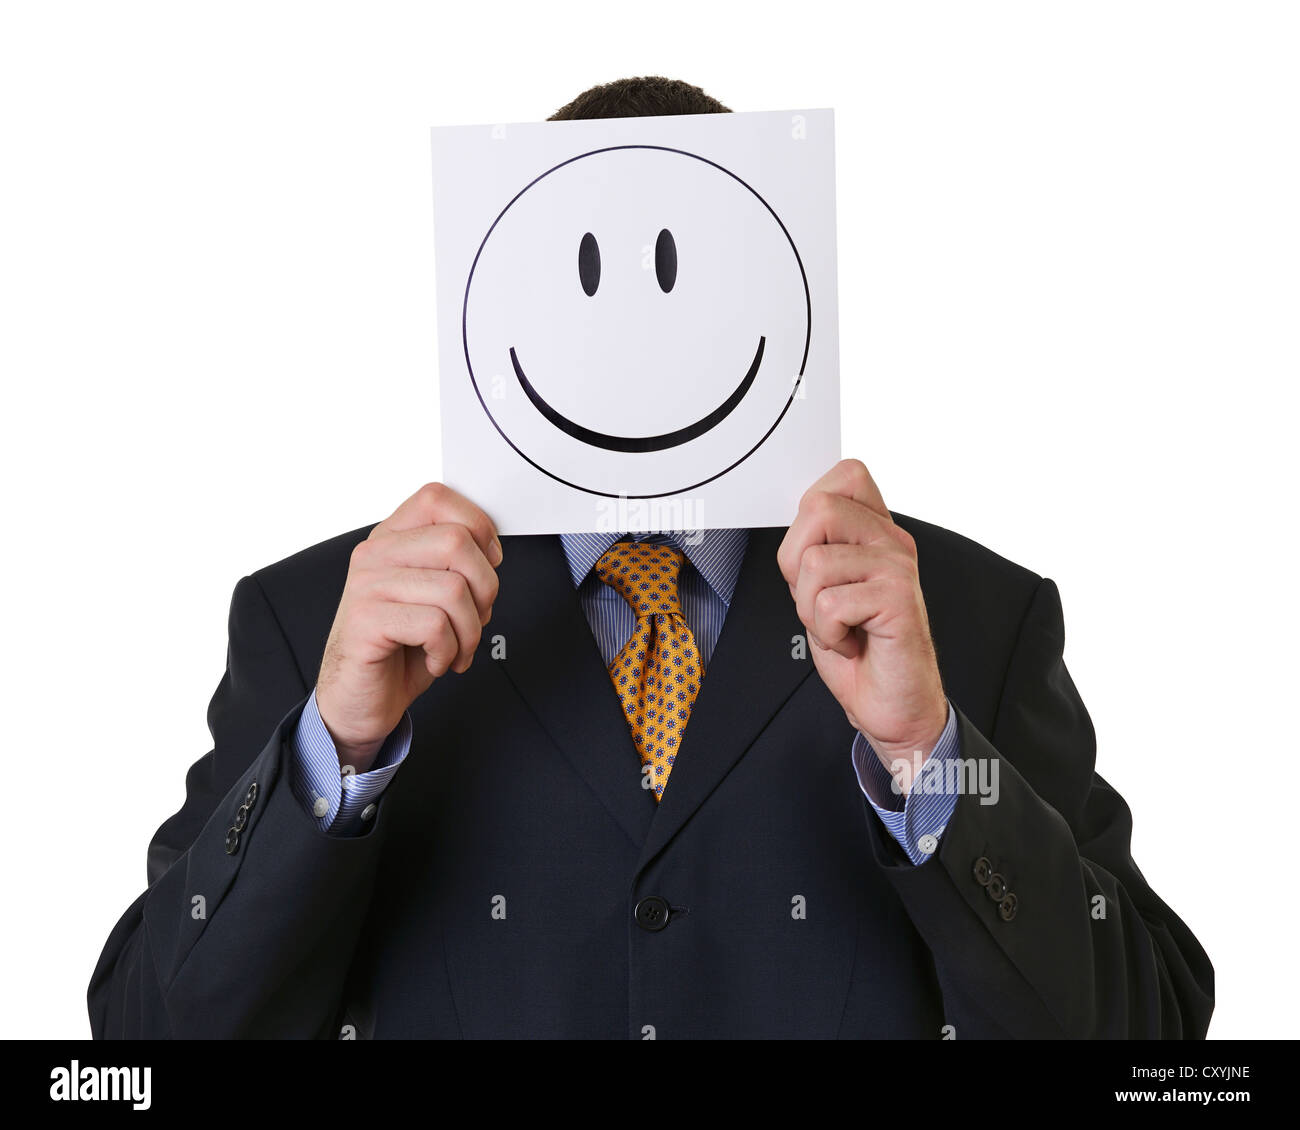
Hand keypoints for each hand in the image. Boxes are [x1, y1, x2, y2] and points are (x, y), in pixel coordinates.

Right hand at [316, 483, 500, 771]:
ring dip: (470, 630)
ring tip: (456, 647)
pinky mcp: (365, 621)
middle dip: (485, 588)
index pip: (438, 498)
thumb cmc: (402, 647)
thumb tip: (492, 550)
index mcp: (393, 538)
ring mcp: (366, 585)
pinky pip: (434, 625)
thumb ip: (455, 564)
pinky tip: (436, 660)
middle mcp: (375, 553)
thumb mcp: (434, 595)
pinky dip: (448, 650)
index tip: (488, 564)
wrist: (360, 699)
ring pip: (453, 589)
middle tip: (477, 618)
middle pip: (457, 541)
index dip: (479, 528)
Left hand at [777, 459, 947, 790]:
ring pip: (815, 563)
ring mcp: (898, 567)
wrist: (893, 705)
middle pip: (817, 509)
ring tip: (838, 626)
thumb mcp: (824, 588)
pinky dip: (828, 632)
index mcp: (876, 532)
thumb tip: (795, 519)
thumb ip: (815, 548)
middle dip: (796, 564)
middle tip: (817, 599)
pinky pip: (830, 602)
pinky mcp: (898, 599)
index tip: (814, 560)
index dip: (810, 514)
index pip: (845, 475)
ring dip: (810, 609)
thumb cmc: (860, 650)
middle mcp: (892, 542)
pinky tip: (851, 641)